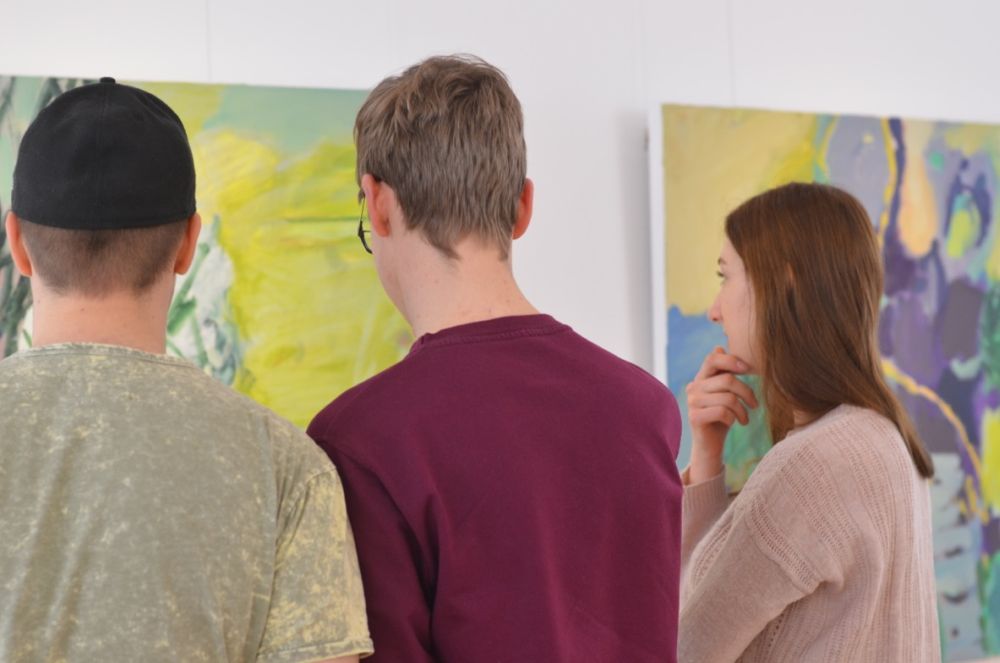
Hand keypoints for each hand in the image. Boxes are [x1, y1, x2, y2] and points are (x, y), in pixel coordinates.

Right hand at [685, 347, 757, 482]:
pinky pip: (722, 412)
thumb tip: (719, 348)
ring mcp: (692, 402)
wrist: (710, 444)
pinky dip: (733, 418)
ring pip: (728, 398)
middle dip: (747, 392)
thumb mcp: (726, 393)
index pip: (713, 359)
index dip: (732, 361)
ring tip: (745, 418)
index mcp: (701, 378)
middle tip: (755, 404)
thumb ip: (724, 373)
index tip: (748, 370)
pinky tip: (734, 423)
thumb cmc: (721, 417)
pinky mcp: (695, 417)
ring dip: (742, 410)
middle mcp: (694, 387)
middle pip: (727, 380)